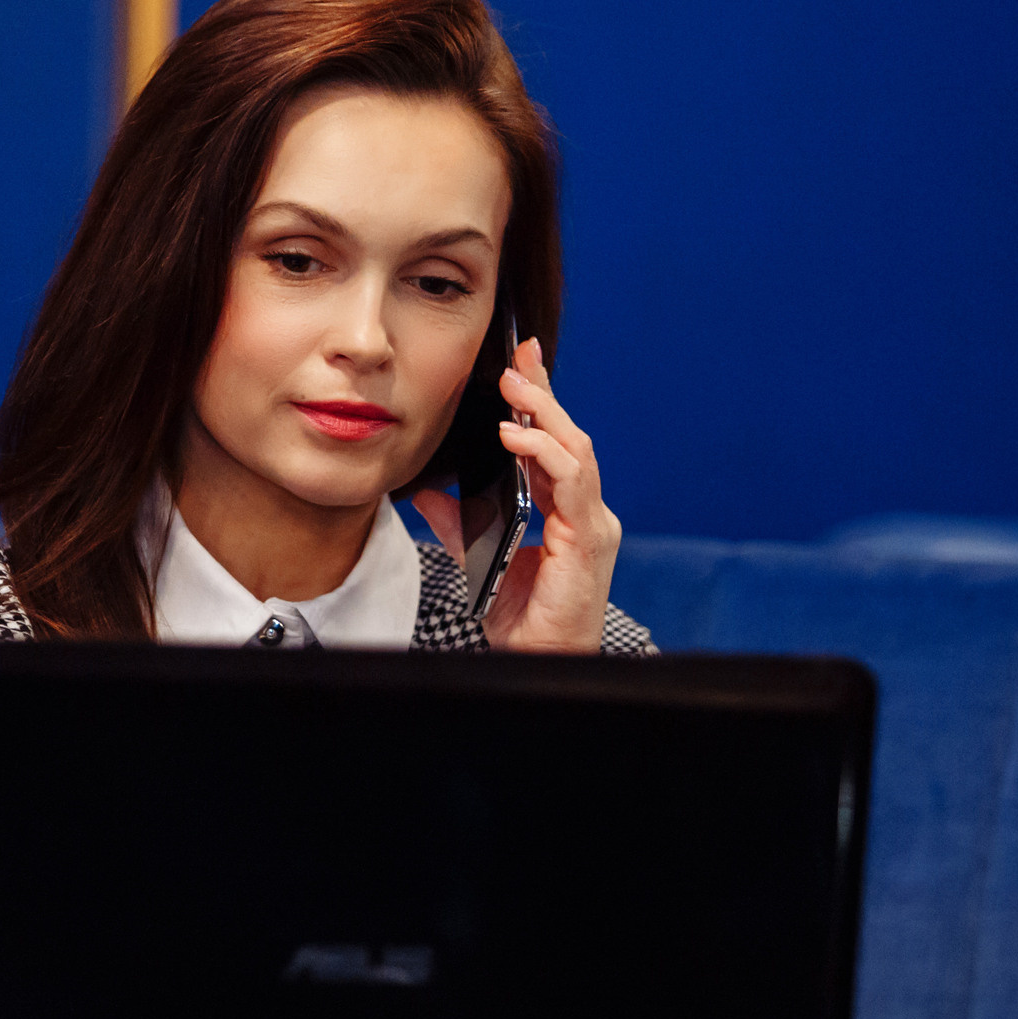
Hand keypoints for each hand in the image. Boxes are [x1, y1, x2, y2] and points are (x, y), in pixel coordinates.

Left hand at [411, 337, 619, 652]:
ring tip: (515, 385)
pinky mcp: (588, 539)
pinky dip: (544, 453)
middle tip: (519, 356)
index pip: (554, 445)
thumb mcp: (478, 559)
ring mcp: (593, 525)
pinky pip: (572, 483)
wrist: (540, 661)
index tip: (519, 364)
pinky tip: (516, 435)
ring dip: (544, 413)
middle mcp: (586, 512)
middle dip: (544, 392)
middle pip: (569, 437)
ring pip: (577, 450)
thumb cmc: (522, 618)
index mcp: (566, 513)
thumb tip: (425, 492)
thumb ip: (457, 523)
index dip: (539, 403)